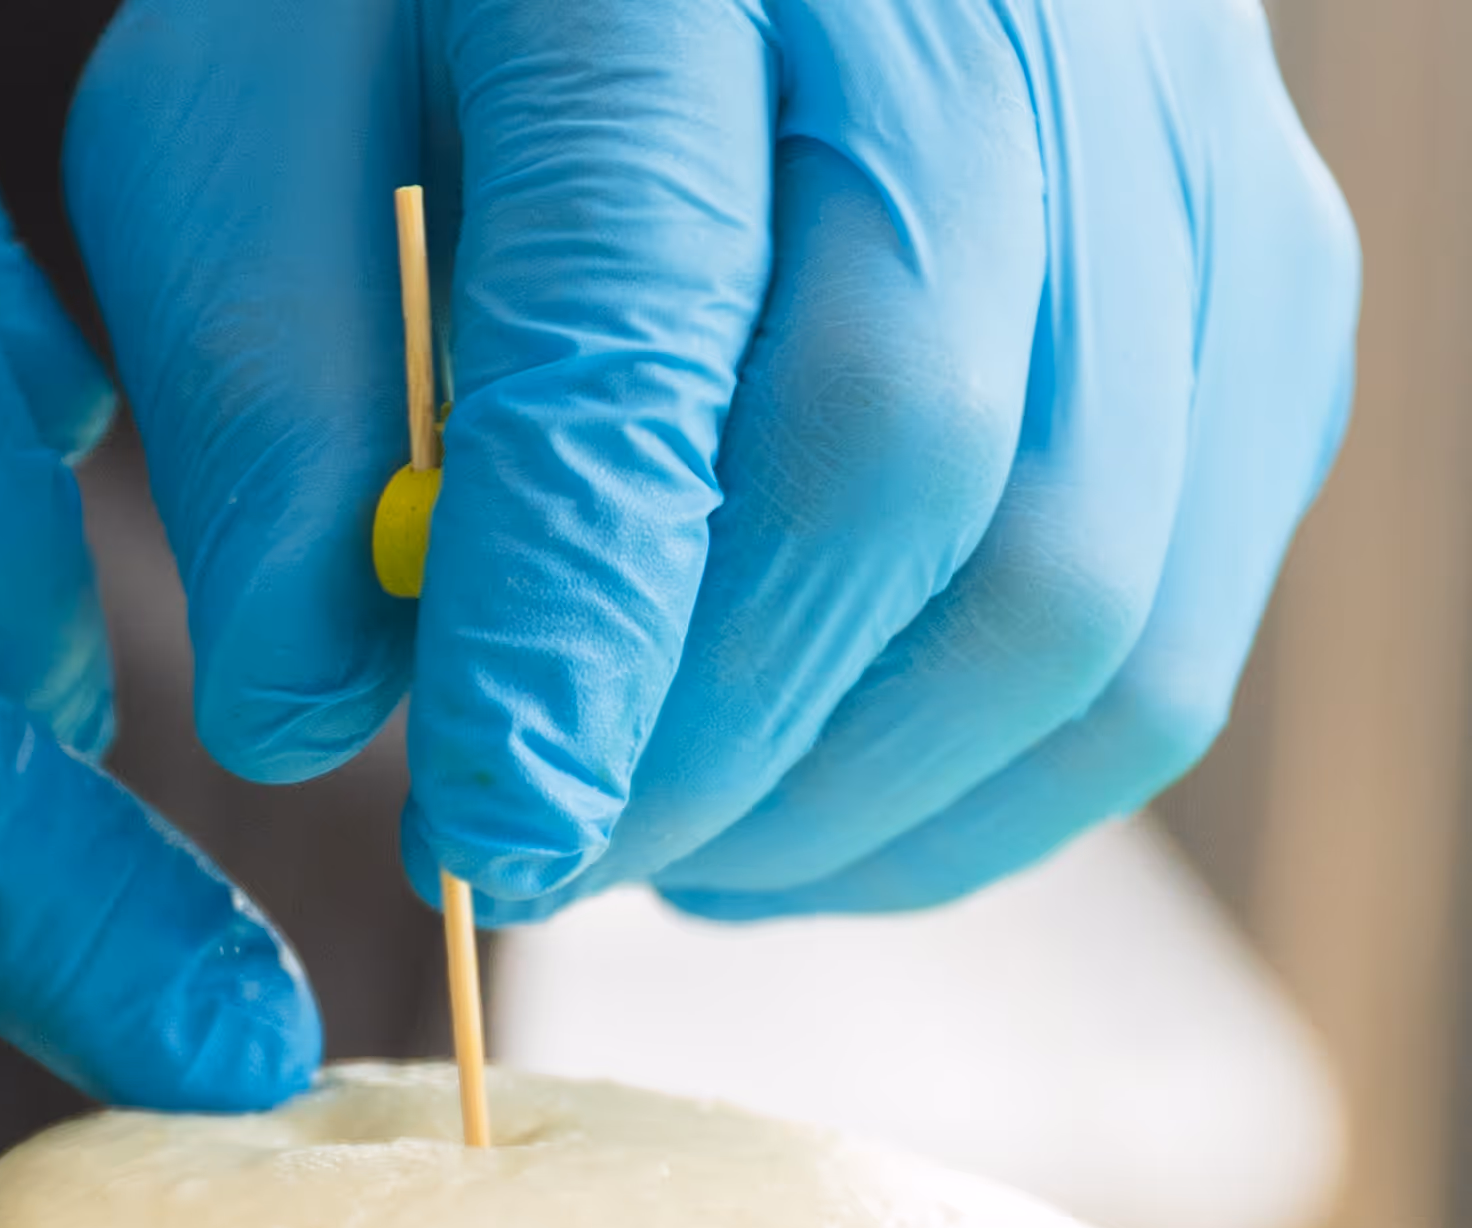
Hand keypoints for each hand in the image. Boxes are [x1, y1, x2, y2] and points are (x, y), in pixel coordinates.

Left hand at [66, 0, 1356, 922]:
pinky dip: (979, 801)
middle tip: (560, 855)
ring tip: (679, 841)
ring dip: (847, 810)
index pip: (645, 334)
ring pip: (1079, 609)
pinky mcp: (1261, 306)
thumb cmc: (468, 20)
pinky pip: (1166, 662)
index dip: (568, 634)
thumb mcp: (257, 128)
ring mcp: (1173, 169)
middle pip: (910, 474)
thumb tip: (302, 709)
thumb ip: (262, 396)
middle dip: (711, 753)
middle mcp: (987, 29)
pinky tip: (820, 801)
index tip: (486, 834)